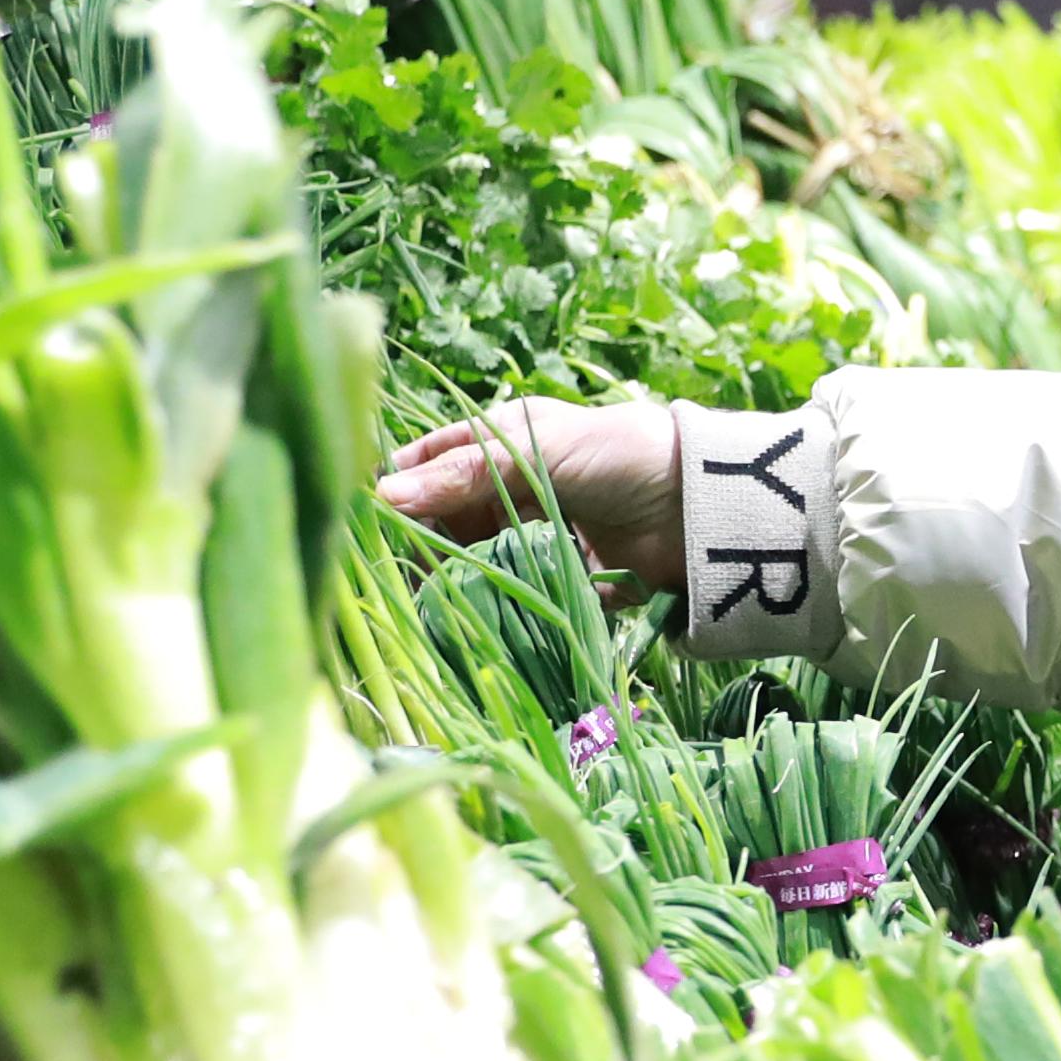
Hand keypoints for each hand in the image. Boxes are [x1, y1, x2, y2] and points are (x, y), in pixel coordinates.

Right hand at [374, 397, 682, 592]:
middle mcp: (512, 486)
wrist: (697, 507)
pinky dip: (489, 604)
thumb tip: (385, 495)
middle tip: (390, 568)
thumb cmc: (617, 455)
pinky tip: (462, 619)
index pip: (432, 459)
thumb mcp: (534, 451)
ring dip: (451, 576)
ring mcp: (533, 534)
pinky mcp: (557, 578)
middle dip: (420, 539)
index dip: (400, 483)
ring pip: (472, 558)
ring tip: (421, 598)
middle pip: (446, 516)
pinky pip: (511, 592)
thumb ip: (463, 474)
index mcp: (503, 441)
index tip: (363, 513)